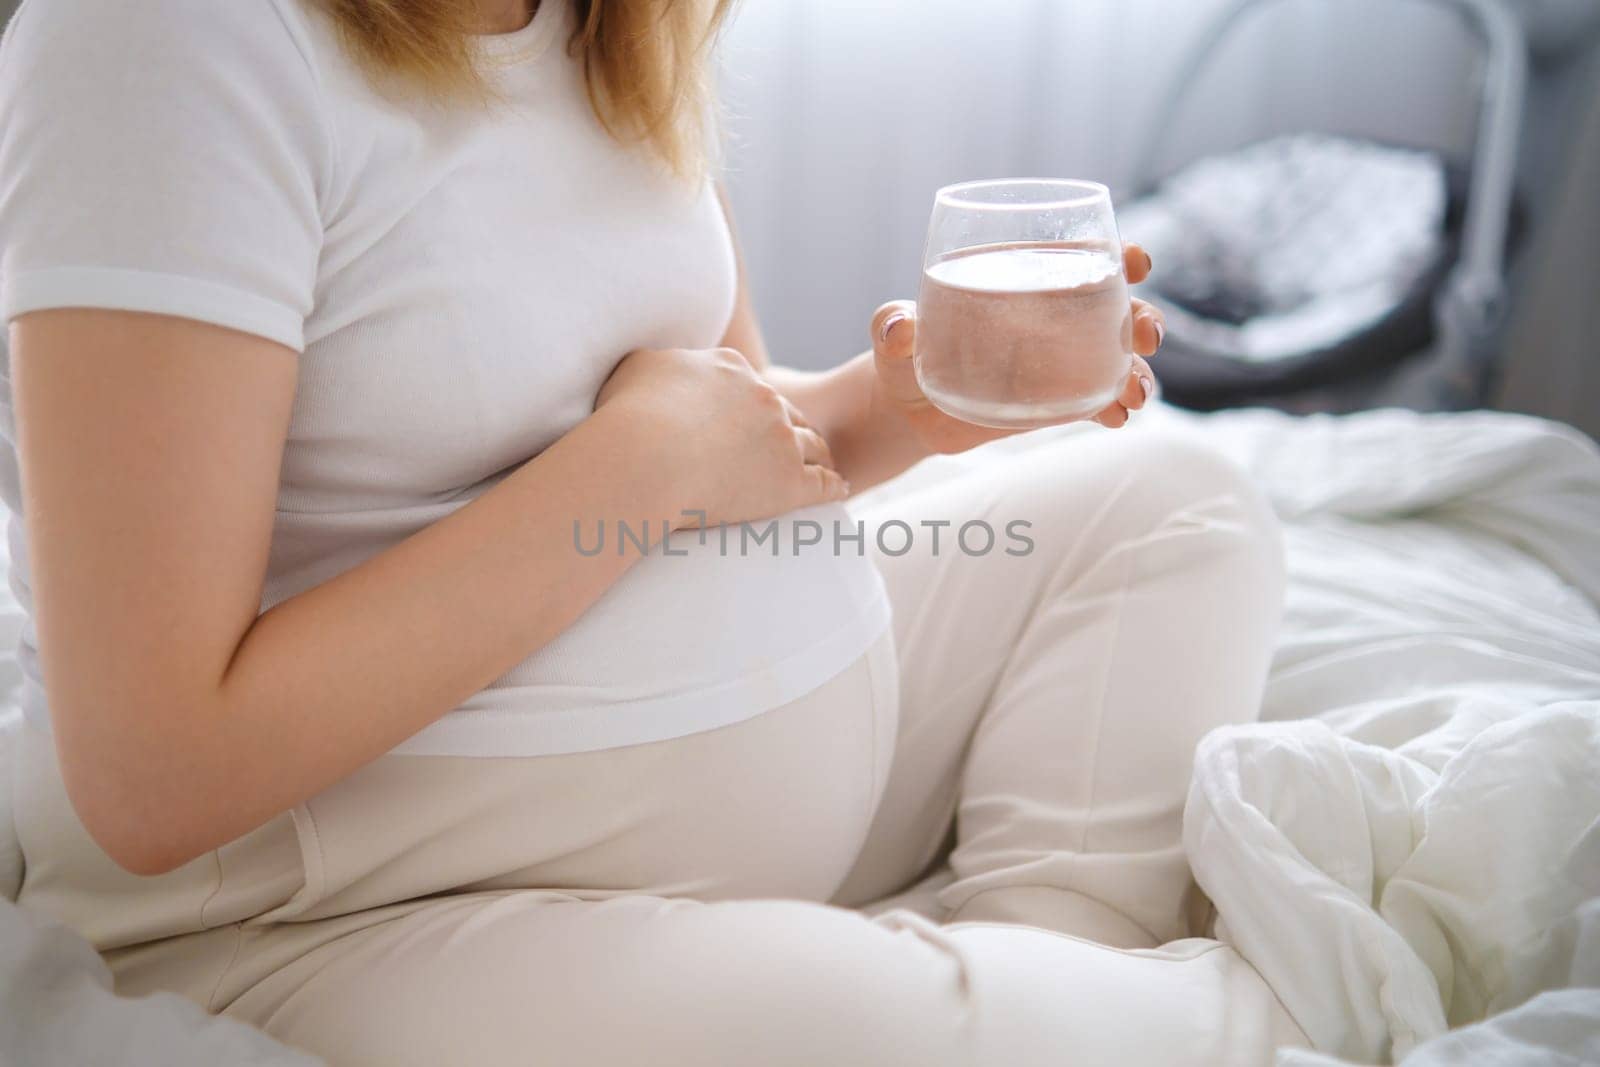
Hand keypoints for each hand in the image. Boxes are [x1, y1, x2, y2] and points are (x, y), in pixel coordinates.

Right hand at [595, 346, 849, 527]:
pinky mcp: (790, 482)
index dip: (756, 404)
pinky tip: (837, 490)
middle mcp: (764, 398)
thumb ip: (659, 363)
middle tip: (791, 445)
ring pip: (813, 445)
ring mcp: (781, 439)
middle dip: (790, 427)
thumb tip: (660, 367)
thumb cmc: (629, 416)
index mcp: (731, 370)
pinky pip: (823, 484)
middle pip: (787, 413)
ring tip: (824, 466)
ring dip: (819, 454)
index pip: (753, 387)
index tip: (755, 418)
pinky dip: (832, 486)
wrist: (645, 458)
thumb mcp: (638, 367)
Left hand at [868, 243, 1166, 454]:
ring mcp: (1058, 359)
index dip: (1112, 253)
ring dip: (1138, 371)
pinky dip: (1112, 409)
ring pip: (1116, 357)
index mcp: (1018, 278)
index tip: (1134, 260)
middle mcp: (1049, 315)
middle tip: (1146, 335)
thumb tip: (898, 326)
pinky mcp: (1055, 400)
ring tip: (1135, 395)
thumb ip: (892, 325)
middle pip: (1114, 307)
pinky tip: (1117, 419)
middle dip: (1143, 316)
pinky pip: (1096, 401)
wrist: (907, 411)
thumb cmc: (903, 354)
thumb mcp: (894, 334)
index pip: (1074, 256)